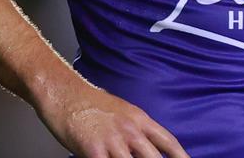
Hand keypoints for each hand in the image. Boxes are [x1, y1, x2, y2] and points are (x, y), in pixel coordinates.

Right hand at [37, 77, 188, 157]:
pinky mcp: (94, 150)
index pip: (168, 142)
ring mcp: (113, 141)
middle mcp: (130, 130)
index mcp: (139, 119)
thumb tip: (145, 145)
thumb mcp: (121, 110)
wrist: (62, 91)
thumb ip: (135, 128)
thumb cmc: (88, 101)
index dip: (181, 157)